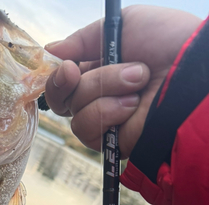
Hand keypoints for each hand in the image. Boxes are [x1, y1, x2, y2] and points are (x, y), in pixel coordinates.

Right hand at [44, 6, 201, 157]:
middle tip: (76, 72)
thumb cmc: (167, 43)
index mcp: (99, 69)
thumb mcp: (122, 26)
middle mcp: (99, 95)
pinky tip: (132, 106)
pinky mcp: (111, 141)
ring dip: (103, 90)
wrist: (191, 74)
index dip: (57, 74)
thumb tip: (50, 50)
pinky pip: (86, 129)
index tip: (66, 66)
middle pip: (61, 98)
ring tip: (137, 83)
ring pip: (75, 111)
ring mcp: (105, 119)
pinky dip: (107, 112)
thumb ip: (82, 39)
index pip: (63, 79)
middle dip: (67, 82)